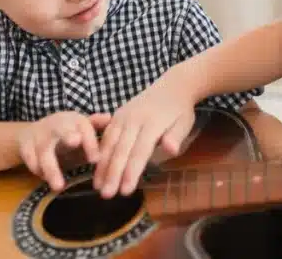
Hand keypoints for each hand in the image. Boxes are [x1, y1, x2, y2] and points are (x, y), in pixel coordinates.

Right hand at [18, 111, 110, 191]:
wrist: (34, 132)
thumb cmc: (67, 136)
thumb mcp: (82, 132)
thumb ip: (96, 127)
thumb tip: (109, 117)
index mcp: (74, 120)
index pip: (84, 127)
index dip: (90, 142)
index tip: (95, 160)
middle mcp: (56, 124)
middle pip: (61, 128)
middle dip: (68, 134)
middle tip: (75, 142)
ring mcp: (39, 134)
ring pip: (44, 150)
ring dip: (51, 168)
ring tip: (59, 186)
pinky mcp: (25, 144)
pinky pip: (29, 158)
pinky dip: (36, 169)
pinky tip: (43, 178)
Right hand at [93, 69, 197, 197]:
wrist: (172, 86)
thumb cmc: (179, 110)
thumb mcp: (185, 122)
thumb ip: (176, 136)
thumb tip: (171, 150)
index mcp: (152, 122)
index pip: (140, 151)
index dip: (132, 172)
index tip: (125, 191)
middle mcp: (133, 119)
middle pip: (121, 149)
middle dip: (113, 173)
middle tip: (106, 195)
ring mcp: (123, 116)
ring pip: (109, 143)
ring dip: (102, 166)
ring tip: (97, 187)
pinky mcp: (116, 116)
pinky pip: (106, 136)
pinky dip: (100, 154)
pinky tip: (97, 170)